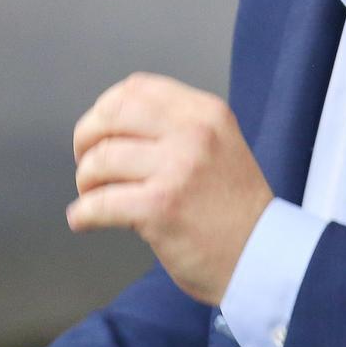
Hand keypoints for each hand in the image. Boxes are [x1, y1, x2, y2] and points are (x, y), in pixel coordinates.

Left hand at [69, 72, 274, 304]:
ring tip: (93, 195)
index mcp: (207, 113)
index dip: (106, 107)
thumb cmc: (236, 211)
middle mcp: (193, 133)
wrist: (262, 258)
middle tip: (86, 162)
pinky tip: (84, 220)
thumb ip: (177, 129)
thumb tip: (115, 127)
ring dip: (86, 180)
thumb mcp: (219, 147)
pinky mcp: (160, 207)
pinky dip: (83, 214)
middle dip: (86, 138)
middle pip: (112, 115)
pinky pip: (99, 203)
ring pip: (101, 159)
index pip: (138, 88)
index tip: (100, 130)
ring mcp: (177, 169)